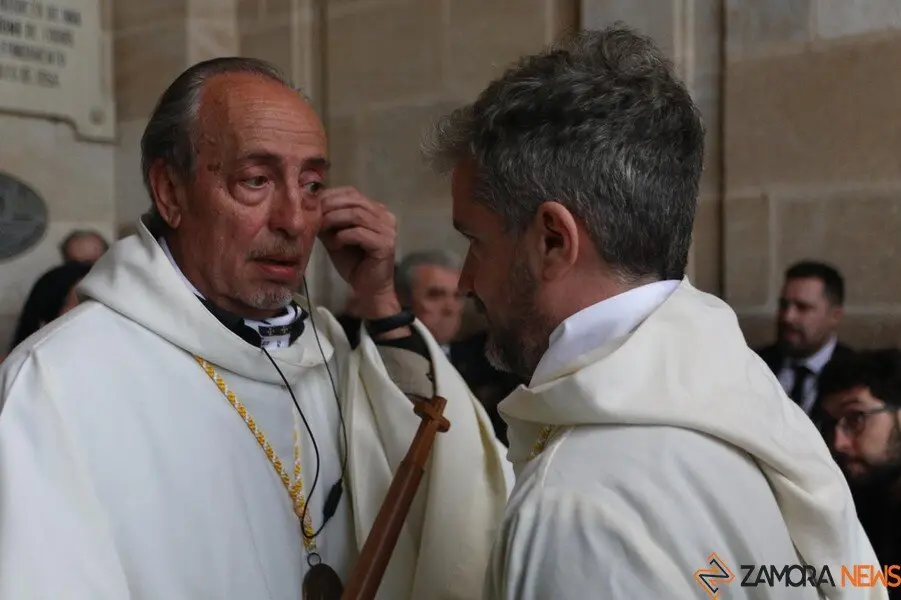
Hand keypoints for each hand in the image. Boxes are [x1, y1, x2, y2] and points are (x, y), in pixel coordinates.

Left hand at [318, 187, 401, 319]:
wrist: (368, 289)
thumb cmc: (353, 263)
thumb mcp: (336, 236)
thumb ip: (328, 220)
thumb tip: (310, 204)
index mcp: (377, 210)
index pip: (352, 192)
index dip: (330, 196)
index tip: (312, 205)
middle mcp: (386, 216)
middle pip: (355, 200)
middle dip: (330, 206)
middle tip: (314, 216)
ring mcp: (388, 230)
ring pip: (357, 214)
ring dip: (334, 220)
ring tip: (322, 231)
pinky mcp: (386, 244)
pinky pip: (359, 233)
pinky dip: (343, 236)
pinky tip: (335, 245)